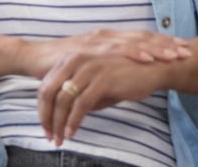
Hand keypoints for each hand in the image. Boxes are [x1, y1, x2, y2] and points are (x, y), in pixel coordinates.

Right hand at [19, 29, 190, 78]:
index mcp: (108, 40)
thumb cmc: (61, 67)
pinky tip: (147, 57)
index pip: (141, 39)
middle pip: (141, 38)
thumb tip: (127, 83)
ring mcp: (96, 41)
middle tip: (187, 51)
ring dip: (156, 48)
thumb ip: (109, 72)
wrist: (32, 58)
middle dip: (166, 44)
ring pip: (132, 43)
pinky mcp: (87, 49)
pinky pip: (114, 51)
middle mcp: (105, 37)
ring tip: (174, 55)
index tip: (183, 48)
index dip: (162, 43)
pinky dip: (133, 53)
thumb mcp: (91, 69)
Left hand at [37, 53, 168, 145]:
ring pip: (63, 100)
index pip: (46, 85)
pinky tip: (72, 133)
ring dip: (58, 123)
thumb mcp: (97, 81)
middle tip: (49, 136)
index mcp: (72, 58)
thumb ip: (80, 92)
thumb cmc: (126, 75)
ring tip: (59, 139)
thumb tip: (65, 113)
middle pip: (49, 92)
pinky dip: (73, 122)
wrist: (154, 67)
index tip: (46, 126)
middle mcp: (76, 60)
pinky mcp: (102, 80)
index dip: (43, 108)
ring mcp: (88, 69)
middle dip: (46, 117)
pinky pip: (80, 105)